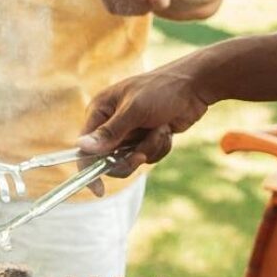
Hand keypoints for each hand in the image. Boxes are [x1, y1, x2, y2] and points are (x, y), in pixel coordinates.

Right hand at [78, 64, 212, 171]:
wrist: (195, 86)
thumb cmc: (162, 90)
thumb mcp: (135, 110)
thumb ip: (110, 131)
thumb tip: (81, 146)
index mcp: (101, 110)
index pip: (86, 147)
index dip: (89, 169)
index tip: (99, 190)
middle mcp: (112, 122)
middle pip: (109, 159)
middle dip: (130, 157)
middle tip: (142, 154)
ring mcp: (130, 131)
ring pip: (131, 159)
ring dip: (149, 148)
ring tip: (160, 129)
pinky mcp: (147, 137)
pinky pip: (148, 156)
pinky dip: (159, 147)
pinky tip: (167, 130)